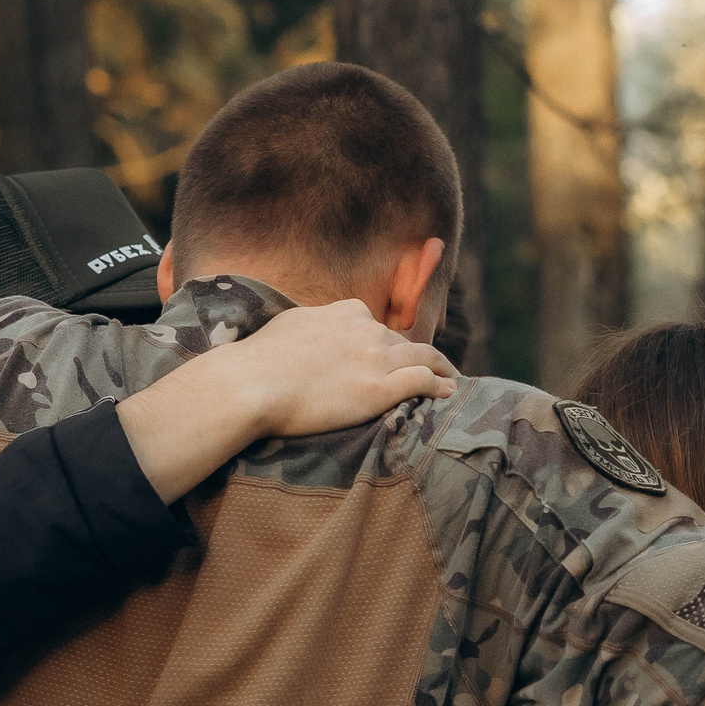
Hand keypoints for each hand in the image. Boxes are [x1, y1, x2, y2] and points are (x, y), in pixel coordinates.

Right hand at [207, 300, 457, 438]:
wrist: (252, 384)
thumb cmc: (260, 358)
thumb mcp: (290, 324)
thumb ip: (313, 324)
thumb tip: (313, 327)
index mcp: (346, 312)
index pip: (376, 326)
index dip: (388, 342)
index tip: (394, 353)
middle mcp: (367, 330)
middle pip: (403, 343)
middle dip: (420, 355)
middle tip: (435, 369)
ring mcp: (376, 359)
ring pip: (424, 357)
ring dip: (442, 368)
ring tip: (452, 379)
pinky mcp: (379, 389)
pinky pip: (422, 382)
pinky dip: (439, 385)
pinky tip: (447, 393)